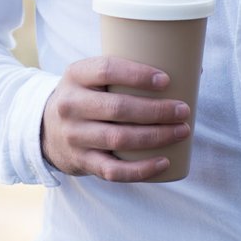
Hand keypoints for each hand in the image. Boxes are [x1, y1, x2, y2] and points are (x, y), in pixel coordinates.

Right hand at [40, 55, 191, 181]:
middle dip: (156, 110)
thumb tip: (192, 70)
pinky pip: (114, 170)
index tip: (166, 80)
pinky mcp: (82, 161)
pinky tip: (164, 162)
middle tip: (183, 110)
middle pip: (118, 107)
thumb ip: (129, 72)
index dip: (138, 75)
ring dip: (156, 137)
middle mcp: (70, 105)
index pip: (107, 70)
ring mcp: (74, 136)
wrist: (47, 128)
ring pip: (119, 138)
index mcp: (76, 75)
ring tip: (182, 131)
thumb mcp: (93, 76)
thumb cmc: (88, 95)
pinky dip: (141, 169)